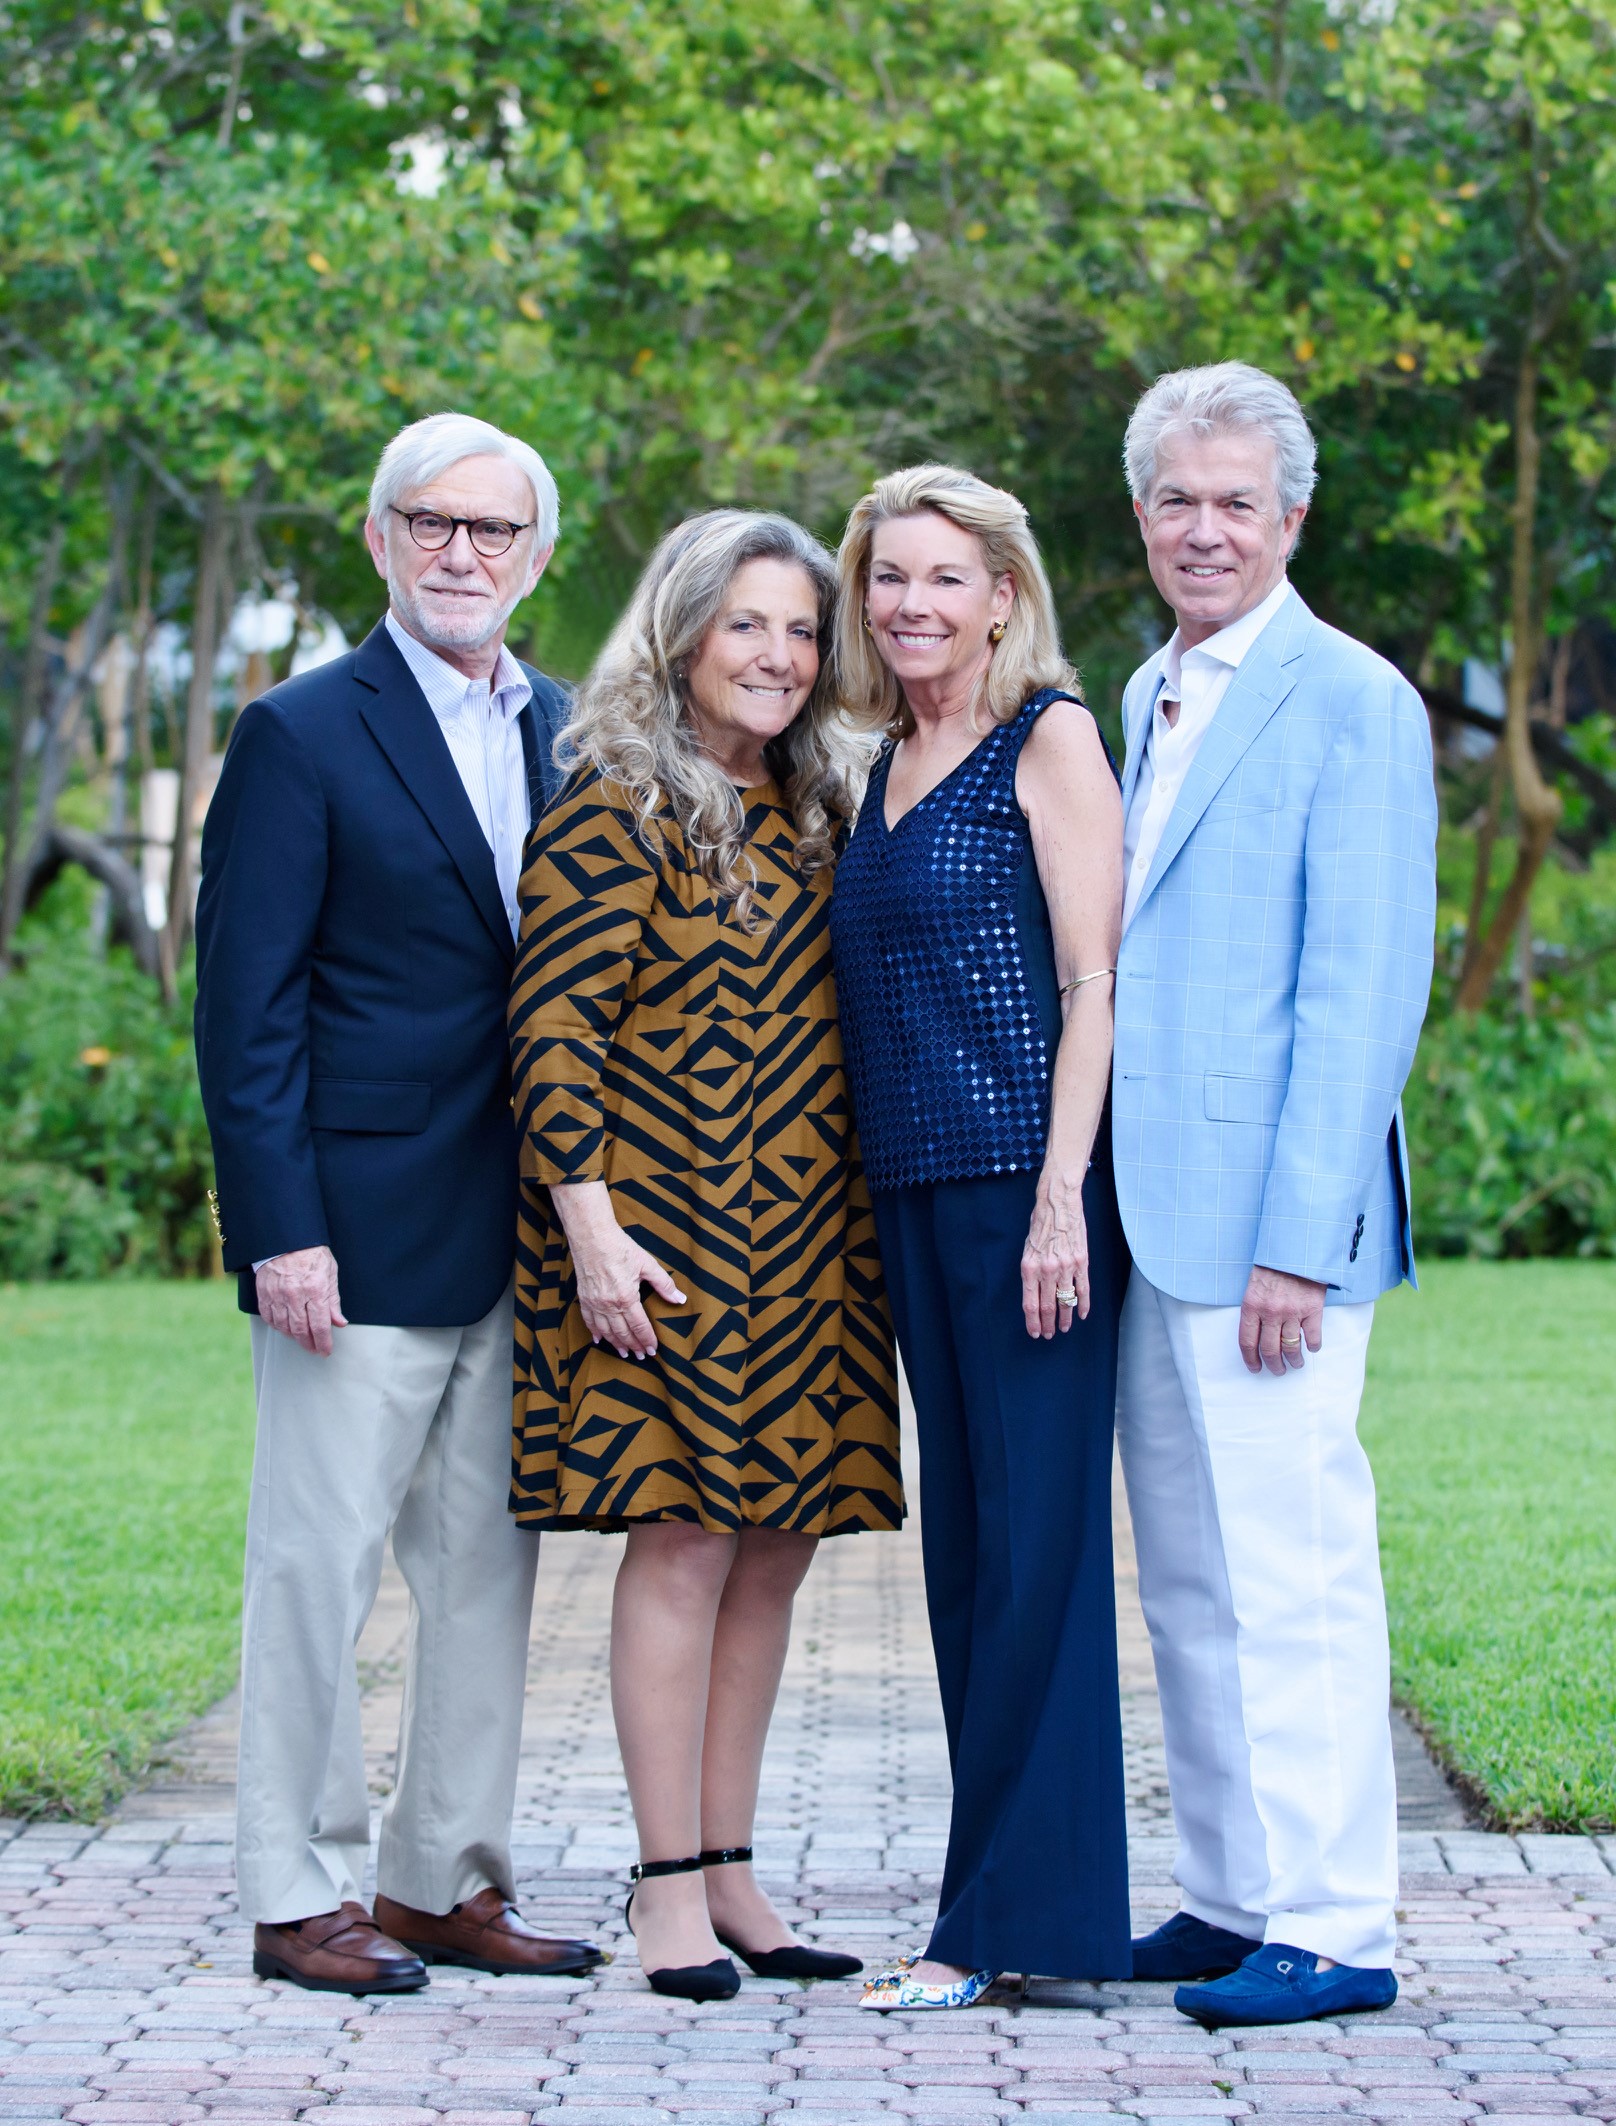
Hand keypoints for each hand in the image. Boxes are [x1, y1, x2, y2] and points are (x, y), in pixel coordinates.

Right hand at [256, 1246, 346, 1356]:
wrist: (286, 1238)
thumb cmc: (312, 1253)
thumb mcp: (330, 1273)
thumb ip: (333, 1300)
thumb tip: (339, 1322)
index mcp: (315, 1289)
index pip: (320, 1325)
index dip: (323, 1342)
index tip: (326, 1350)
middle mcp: (295, 1294)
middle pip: (301, 1330)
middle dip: (309, 1344)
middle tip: (314, 1349)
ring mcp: (277, 1295)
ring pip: (284, 1327)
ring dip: (293, 1337)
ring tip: (302, 1338)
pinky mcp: (264, 1293)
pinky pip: (269, 1318)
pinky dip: (277, 1326)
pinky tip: (285, 1327)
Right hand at [553, 1184, 685, 1358]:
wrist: (592, 1237)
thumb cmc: (621, 1248)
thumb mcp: (647, 1264)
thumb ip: (664, 1284)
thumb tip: (680, 1299)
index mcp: (626, 1298)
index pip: (640, 1327)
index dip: (647, 1340)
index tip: (652, 1350)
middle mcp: (609, 1305)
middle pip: (623, 1333)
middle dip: (633, 1346)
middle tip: (640, 1357)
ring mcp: (594, 1303)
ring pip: (606, 1331)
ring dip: (616, 1344)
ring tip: (624, 1353)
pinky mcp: (584, 1298)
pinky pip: (589, 1321)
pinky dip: (595, 1333)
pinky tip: (600, 1340)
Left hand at [1021, 1173, 1089, 1338]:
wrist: (1058, 1205)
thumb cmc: (1040, 1225)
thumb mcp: (1027, 1249)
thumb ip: (1031, 1272)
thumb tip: (1034, 1294)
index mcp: (1029, 1268)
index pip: (1030, 1304)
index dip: (1033, 1322)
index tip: (1035, 1333)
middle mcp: (1046, 1270)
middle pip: (1048, 1307)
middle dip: (1048, 1324)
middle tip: (1049, 1334)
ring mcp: (1065, 1267)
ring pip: (1065, 1301)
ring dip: (1064, 1318)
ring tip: (1063, 1328)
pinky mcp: (1081, 1262)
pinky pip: (1083, 1289)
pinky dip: (1083, 1305)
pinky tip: (1081, 1314)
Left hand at [1239, 1264, 1325, 1375]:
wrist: (1297, 1249)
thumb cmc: (1273, 1265)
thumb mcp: (1254, 1285)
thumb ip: (1254, 1308)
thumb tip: (1256, 1333)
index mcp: (1252, 1306)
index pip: (1247, 1342)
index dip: (1250, 1360)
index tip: (1255, 1368)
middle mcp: (1270, 1312)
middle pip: (1270, 1350)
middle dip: (1274, 1365)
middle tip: (1278, 1370)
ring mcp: (1292, 1312)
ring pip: (1291, 1347)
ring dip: (1294, 1360)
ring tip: (1296, 1364)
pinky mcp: (1312, 1309)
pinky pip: (1313, 1337)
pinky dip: (1313, 1346)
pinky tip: (1312, 1347)